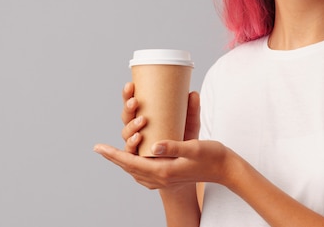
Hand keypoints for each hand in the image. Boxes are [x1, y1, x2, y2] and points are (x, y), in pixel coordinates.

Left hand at [94, 139, 231, 191]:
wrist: (225, 169)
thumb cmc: (211, 156)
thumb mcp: (193, 147)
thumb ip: (174, 146)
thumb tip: (154, 145)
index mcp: (163, 170)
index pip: (131, 162)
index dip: (113, 154)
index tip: (99, 147)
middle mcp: (161, 177)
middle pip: (129, 167)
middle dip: (114, 157)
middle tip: (99, 149)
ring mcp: (165, 178)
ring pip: (136, 171)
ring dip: (123, 161)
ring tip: (113, 154)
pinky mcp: (169, 175)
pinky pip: (144, 173)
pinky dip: (135, 165)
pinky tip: (135, 160)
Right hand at [120, 82, 200, 153]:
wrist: (188, 162)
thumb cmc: (185, 138)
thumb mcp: (190, 123)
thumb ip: (192, 110)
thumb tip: (194, 93)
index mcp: (144, 116)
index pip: (131, 104)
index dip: (127, 94)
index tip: (130, 85)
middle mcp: (137, 129)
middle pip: (126, 117)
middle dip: (128, 108)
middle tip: (135, 102)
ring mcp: (137, 143)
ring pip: (126, 133)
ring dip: (131, 125)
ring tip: (142, 119)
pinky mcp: (140, 157)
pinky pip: (131, 151)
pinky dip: (132, 144)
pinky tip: (138, 137)